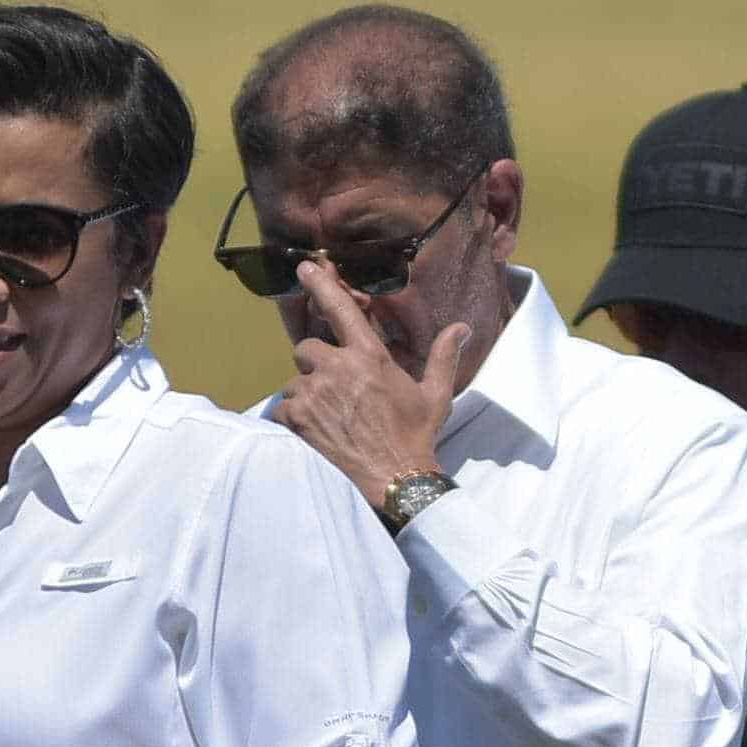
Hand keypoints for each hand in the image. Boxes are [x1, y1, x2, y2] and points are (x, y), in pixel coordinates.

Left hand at [276, 257, 473, 514]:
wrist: (395, 480)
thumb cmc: (415, 436)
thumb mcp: (436, 395)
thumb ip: (443, 356)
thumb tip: (462, 327)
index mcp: (369, 356)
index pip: (339, 308)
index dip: (320, 284)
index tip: (305, 266)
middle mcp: (337, 368)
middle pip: (308, 348)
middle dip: (317, 365)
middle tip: (336, 391)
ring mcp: (313, 393)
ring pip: (295, 381)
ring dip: (307, 394)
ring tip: (330, 418)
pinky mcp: (296, 418)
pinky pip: (285, 407)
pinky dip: (295, 418)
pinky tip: (317, 433)